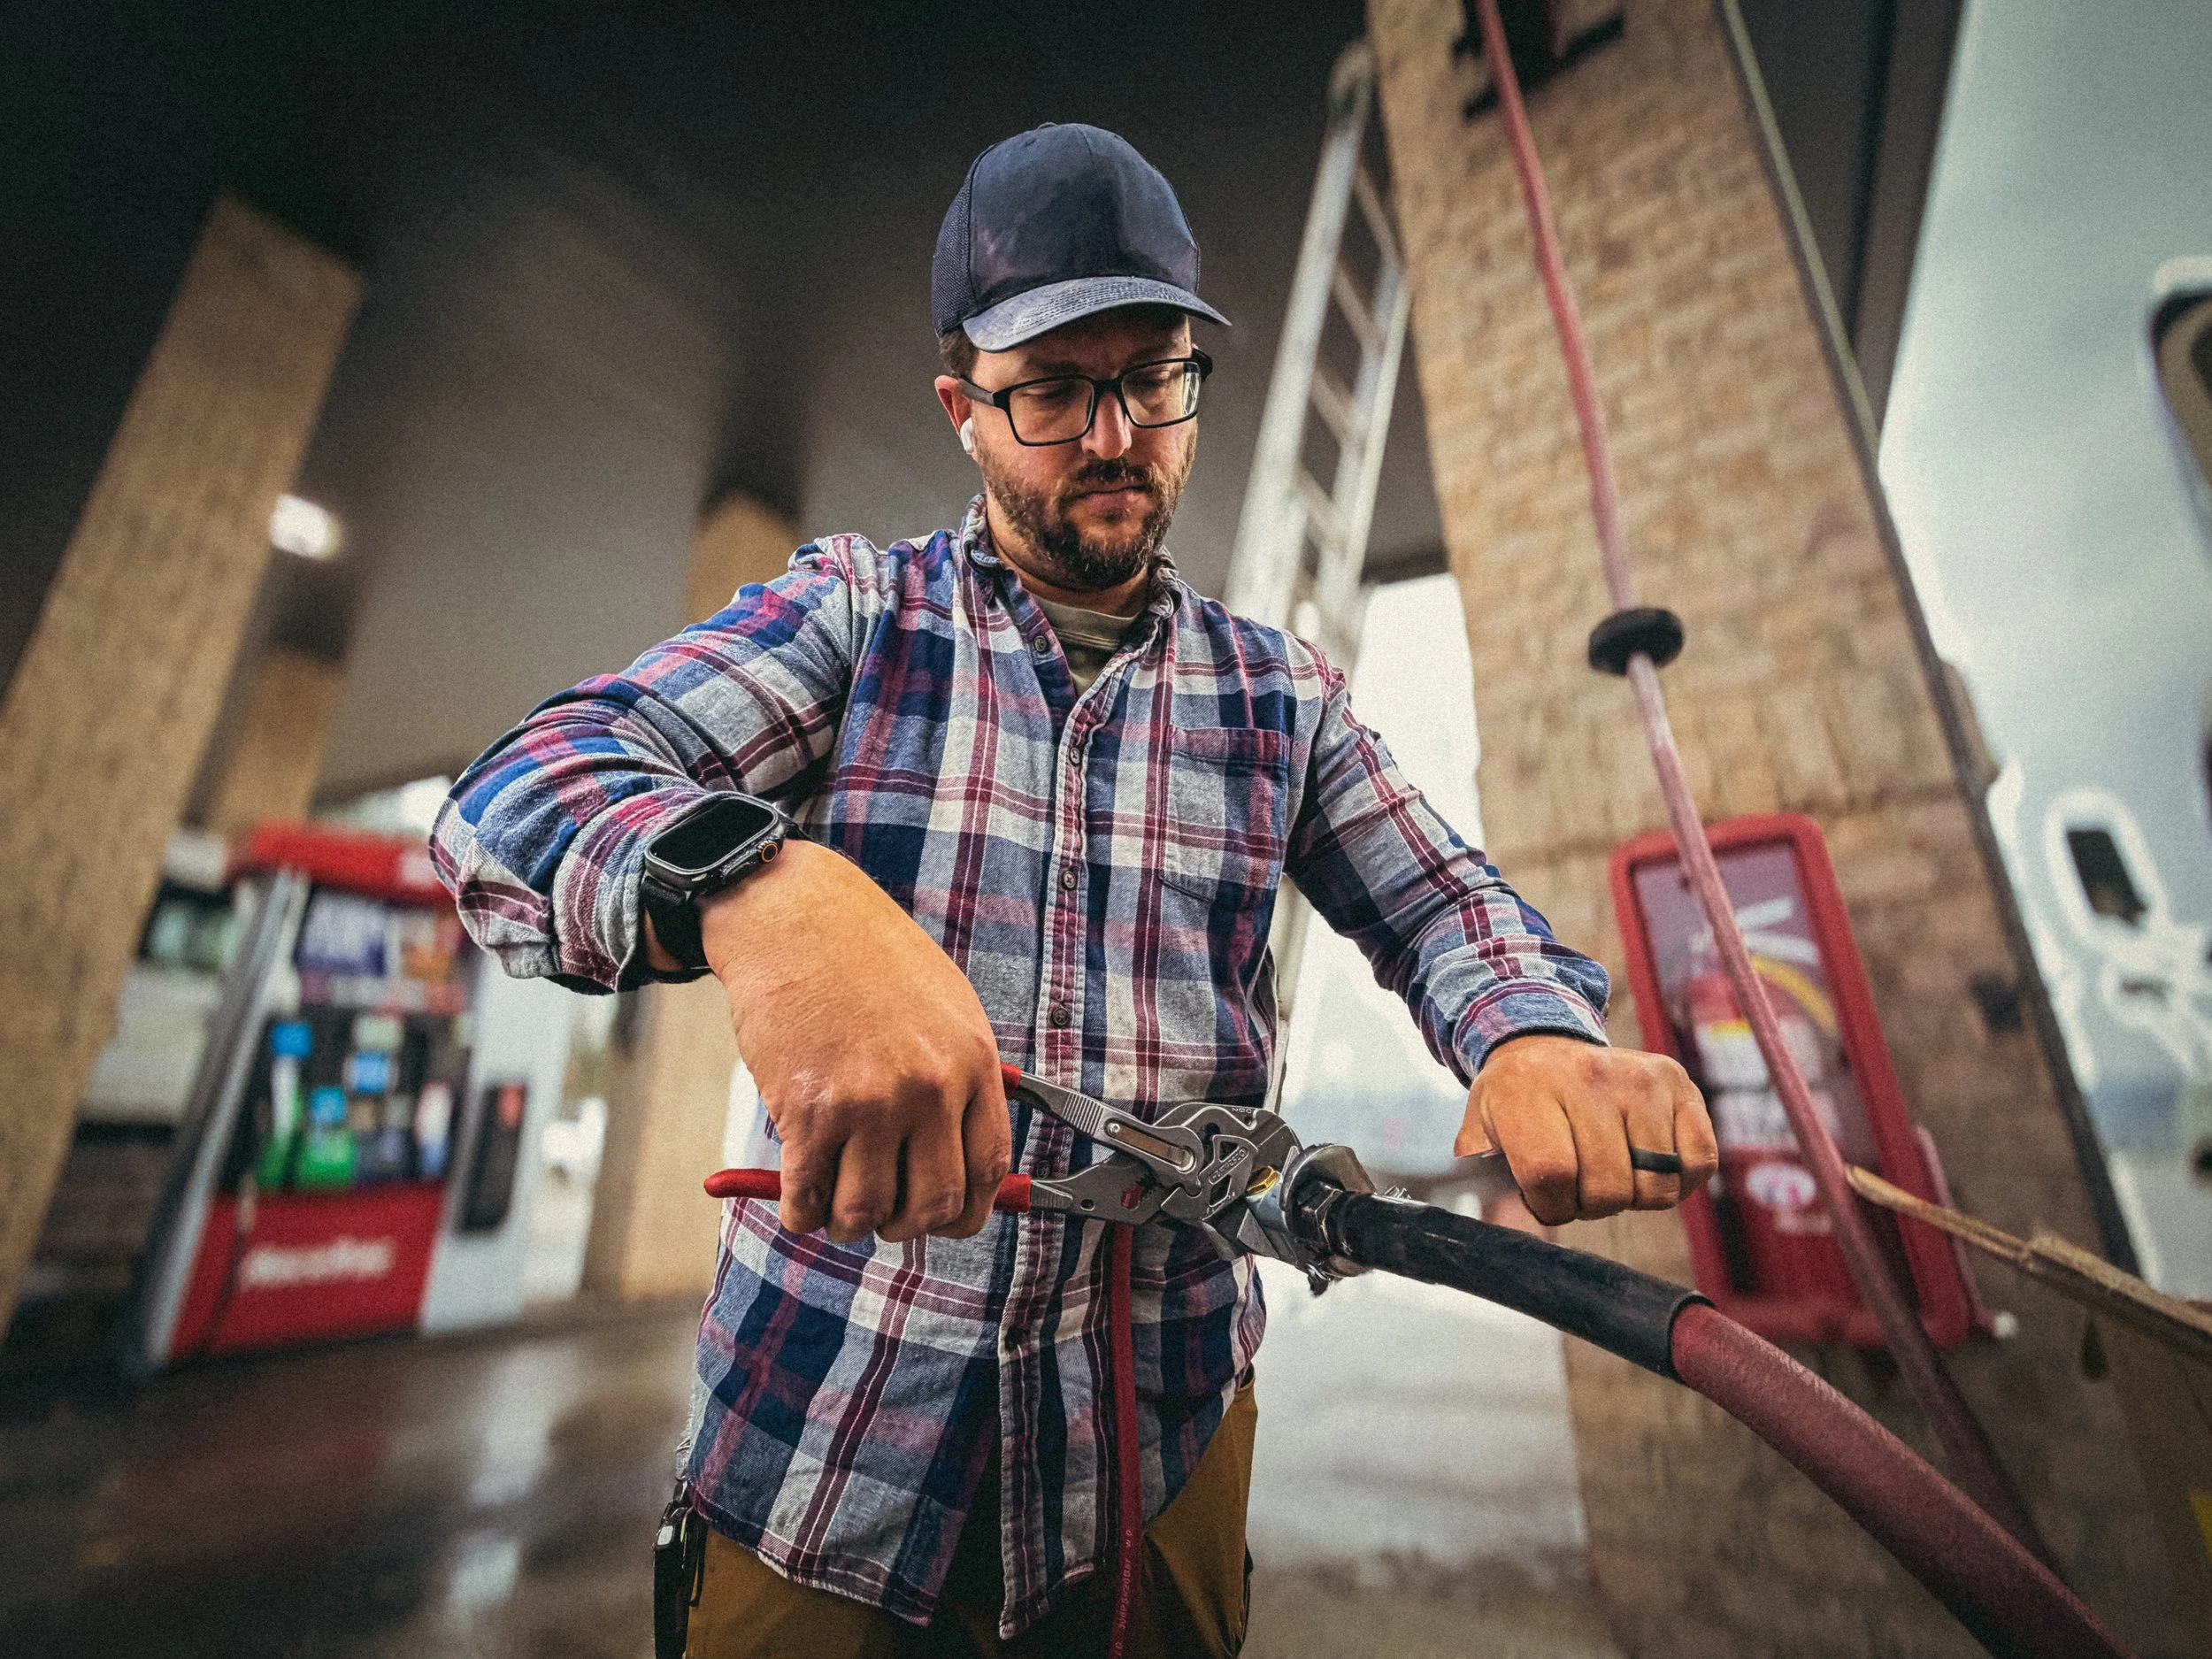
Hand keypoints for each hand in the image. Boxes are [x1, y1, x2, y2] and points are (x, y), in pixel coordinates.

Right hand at [688, 840, 1011, 1244]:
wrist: (795, 918)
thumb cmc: (868, 959)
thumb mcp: (945, 1008)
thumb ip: (958, 1080)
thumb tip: (959, 1159)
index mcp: (971, 1063)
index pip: (987, 1171)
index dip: (965, 1211)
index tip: (945, 1218)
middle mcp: (928, 1089)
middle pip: (930, 1205)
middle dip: (904, 1225)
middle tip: (883, 1213)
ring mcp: (869, 1103)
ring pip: (865, 1213)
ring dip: (848, 1223)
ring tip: (836, 1204)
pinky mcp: (809, 1111)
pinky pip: (808, 1199)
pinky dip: (801, 1213)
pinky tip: (799, 1199)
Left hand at [1455, 1035, 1716, 1226]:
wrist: (1543, 1044)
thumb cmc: (1515, 1101)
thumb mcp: (1480, 1130)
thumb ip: (1482, 1177)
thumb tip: (1504, 1220)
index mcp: (1529, 1090)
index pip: (1551, 1175)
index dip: (1551, 1206)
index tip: (1545, 1198)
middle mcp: (1588, 1078)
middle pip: (1608, 1187)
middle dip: (1591, 1204)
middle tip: (1578, 1184)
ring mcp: (1639, 1079)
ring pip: (1656, 1184)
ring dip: (1634, 1195)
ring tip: (1611, 1169)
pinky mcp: (1678, 1083)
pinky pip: (1698, 1161)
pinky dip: (1679, 1180)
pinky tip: (1648, 1164)